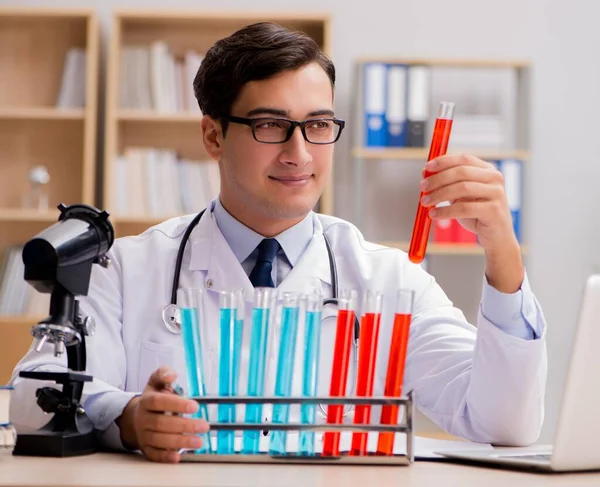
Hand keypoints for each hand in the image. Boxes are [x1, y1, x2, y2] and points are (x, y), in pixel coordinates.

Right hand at [117, 366, 208, 462]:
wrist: (135, 418)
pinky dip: (165, 457)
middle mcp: (143, 419)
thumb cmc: (153, 399)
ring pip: (159, 440)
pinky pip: (154, 455)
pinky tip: (178, 457)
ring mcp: (143, 435)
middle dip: (184, 426)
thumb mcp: (156, 382)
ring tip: (199, 441)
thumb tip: (172, 375)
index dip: (176, 404)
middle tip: (204, 426)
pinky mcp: (146, 448)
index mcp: (146, 401)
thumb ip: (163, 374)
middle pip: (161, 423)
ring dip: (180, 442)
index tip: (195, 406)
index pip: (158, 402)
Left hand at [420, 153, 523, 292]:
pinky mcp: (494, 210)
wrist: (496, 236)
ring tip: (425, 202)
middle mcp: (495, 178)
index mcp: (487, 170)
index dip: (443, 162)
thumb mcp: (460, 196)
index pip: (463, 159)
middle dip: (438, 179)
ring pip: (462, 188)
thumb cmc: (476, 214)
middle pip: (461, 172)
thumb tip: (425, 174)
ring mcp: (497, 193)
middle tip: (422, 187)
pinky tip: (434, 214)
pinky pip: (464, 208)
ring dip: (439, 195)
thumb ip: (447, 183)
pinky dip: (445, 211)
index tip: (426, 168)